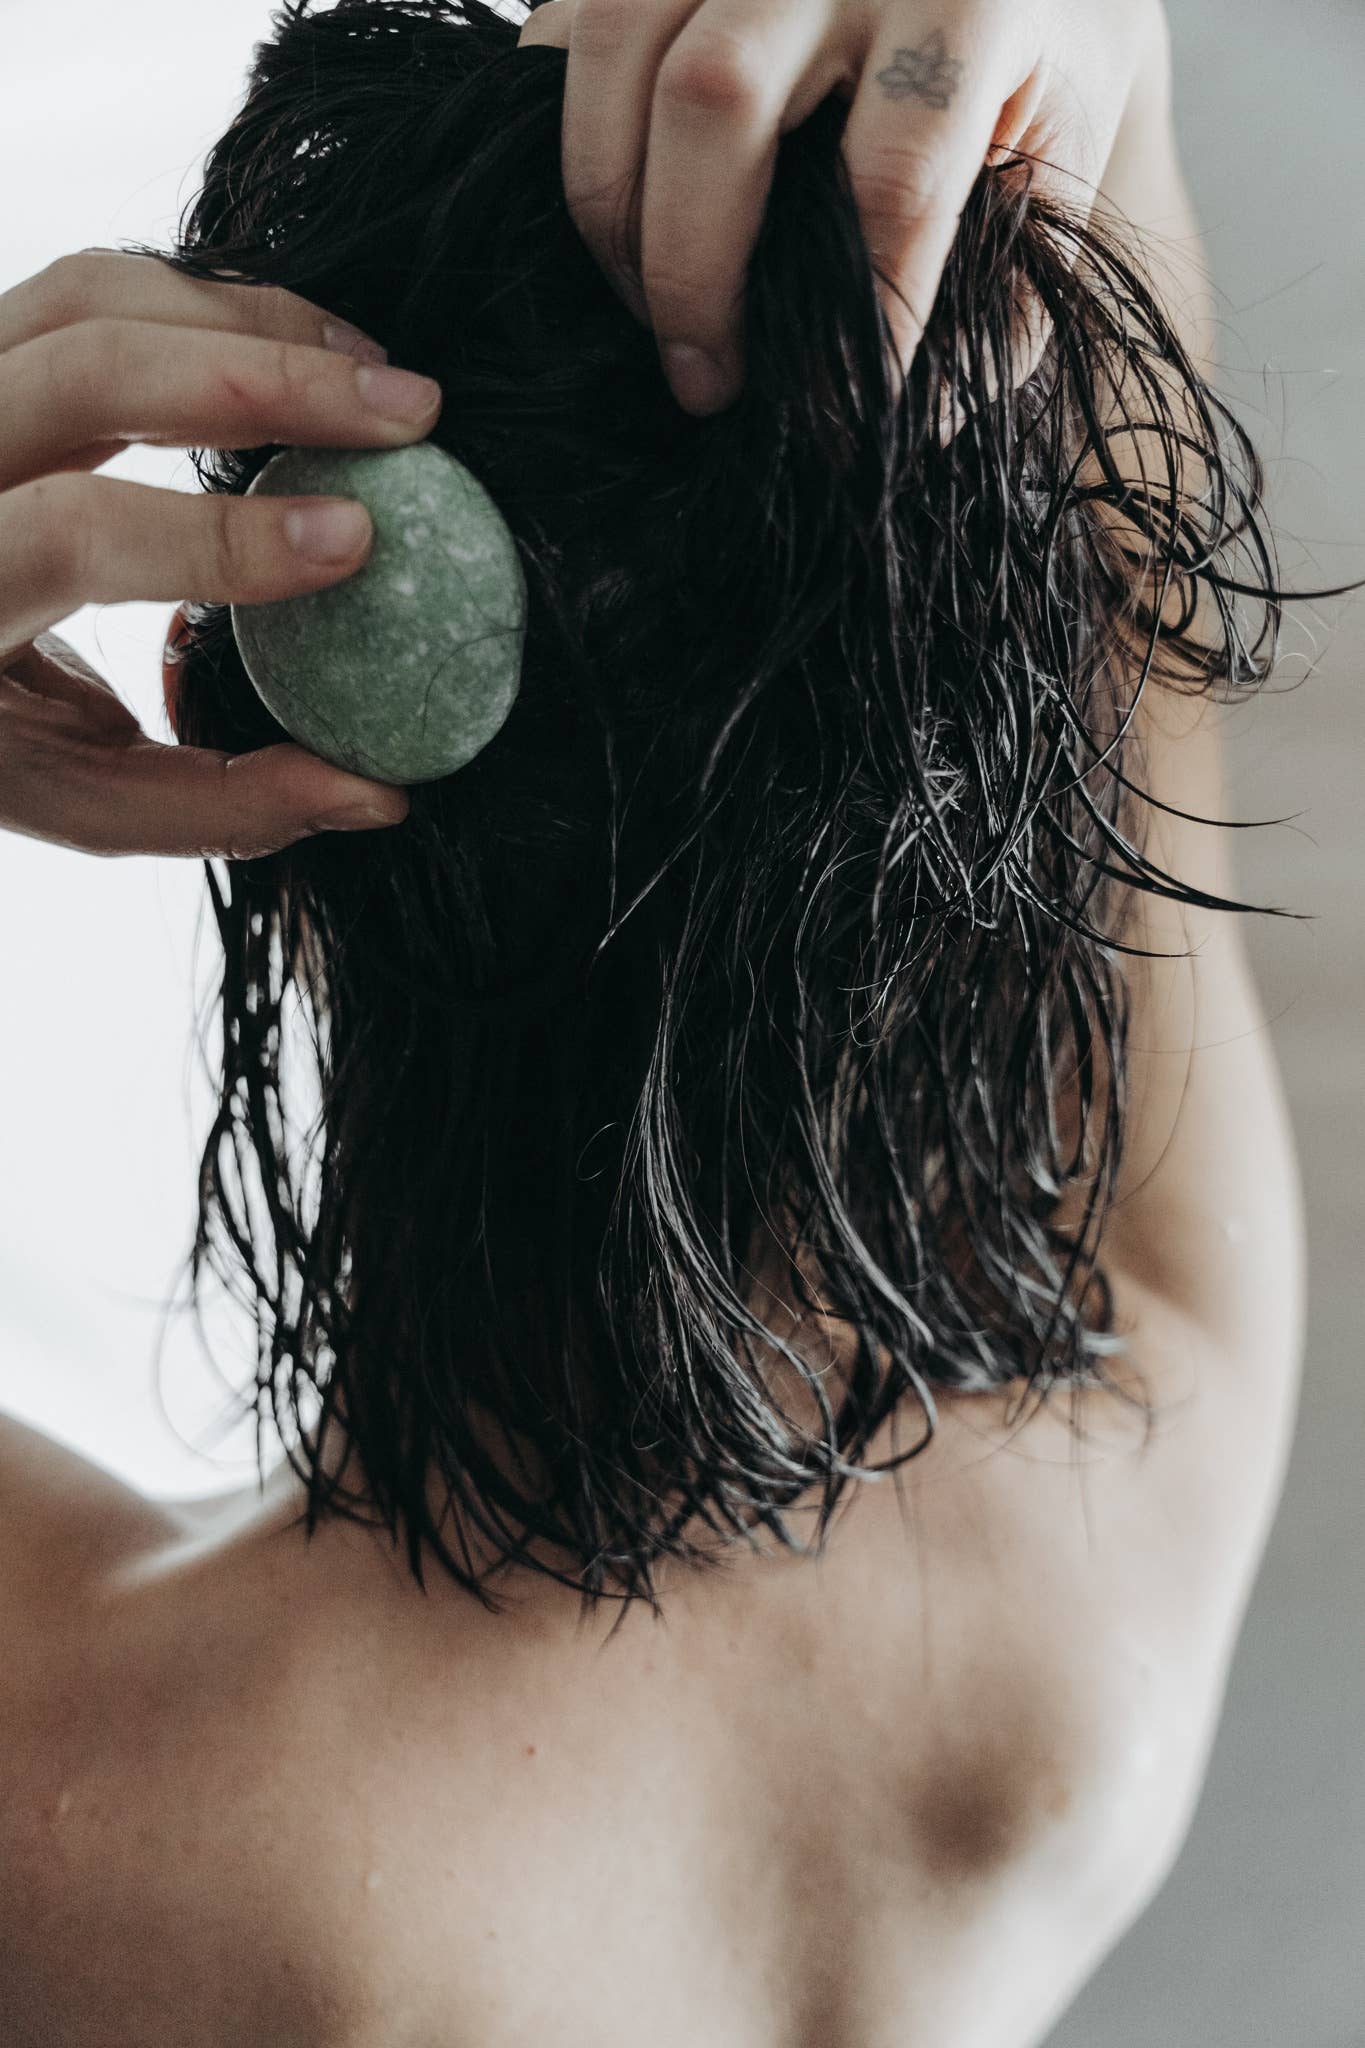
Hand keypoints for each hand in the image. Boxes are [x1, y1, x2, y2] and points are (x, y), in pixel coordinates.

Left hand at [0, 249, 443, 859]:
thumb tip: (376, 795)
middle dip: (274, 377)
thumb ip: (218, 804)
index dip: (222, 535)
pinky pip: (97, 286)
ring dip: (255, 320)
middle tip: (411, 414)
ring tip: (373, 377)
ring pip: (97, 292)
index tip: (358, 540)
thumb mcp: (80, 795)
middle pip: (93, 361)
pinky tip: (306, 351)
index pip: (76, 532)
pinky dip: (213, 306)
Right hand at [519, 0, 1163, 413]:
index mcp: (977, 0)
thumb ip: (988, 319)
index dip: (856, 316)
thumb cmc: (1025, 103)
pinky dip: (571, 135)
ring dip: (610, 209)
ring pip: (621, 47)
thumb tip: (888, 433)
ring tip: (650, 312)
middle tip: (706, 386)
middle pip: (716, 94)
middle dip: (690, 270)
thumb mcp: (1046, 205)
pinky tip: (616, 224)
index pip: (894, 174)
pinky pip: (573, 22)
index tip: (833, 424)